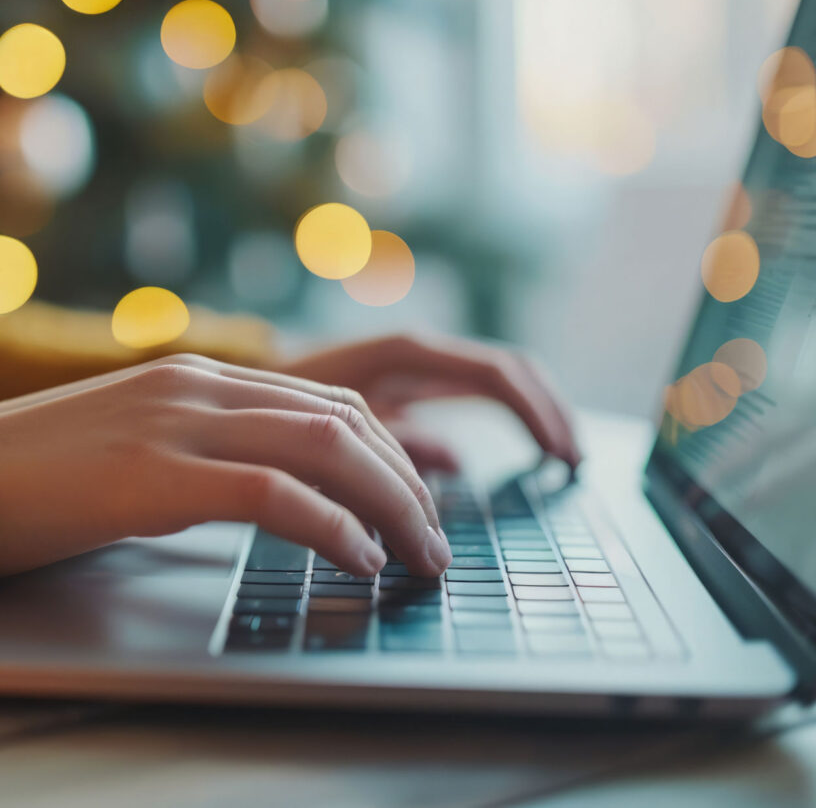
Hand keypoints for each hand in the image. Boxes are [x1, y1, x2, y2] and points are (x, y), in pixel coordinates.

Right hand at [0, 354, 451, 580]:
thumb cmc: (35, 477)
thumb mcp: (136, 446)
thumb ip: (204, 449)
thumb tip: (275, 493)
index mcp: (200, 377)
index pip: (328, 403)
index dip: (389, 454)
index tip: (414, 506)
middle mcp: (200, 386)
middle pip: (343, 420)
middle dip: (407, 482)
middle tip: (434, 542)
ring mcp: (176, 423)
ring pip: (324, 447)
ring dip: (389, 504)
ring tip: (417, 556)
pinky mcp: (153, 475)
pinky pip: (272, 494)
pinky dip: (330, 525)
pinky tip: (357, 558)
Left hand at [282, 334, 580, 471]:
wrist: (243, 392)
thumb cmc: (280, 409)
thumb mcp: (334, 432)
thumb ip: (391, 444)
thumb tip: (456, 461)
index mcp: (405, 356)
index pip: (494, 374)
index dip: (535, 411)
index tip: (559, 454)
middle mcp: (418, 354)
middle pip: (508, 370)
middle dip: (547, 409)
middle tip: (572, 459)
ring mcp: (416, 368)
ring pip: (497, 380)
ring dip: (533, 413)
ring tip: (558, 458)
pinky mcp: (408, 387)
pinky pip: (471, 395)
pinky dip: (503, 420)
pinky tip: (510, 455)